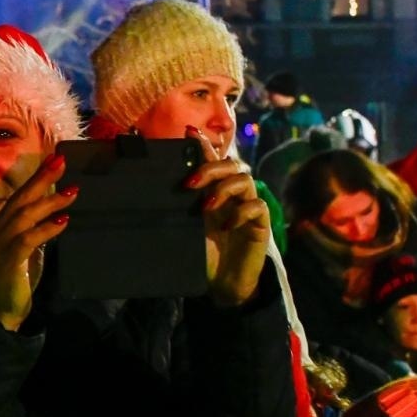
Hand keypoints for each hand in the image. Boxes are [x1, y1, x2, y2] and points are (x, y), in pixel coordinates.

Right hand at [0, 153, 74, 330]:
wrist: (2, 305)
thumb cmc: (17, 273)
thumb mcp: (27, 243)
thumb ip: (36, 224)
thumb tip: (57, 205)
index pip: (20, 194)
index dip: (37, 176)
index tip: (56, 158)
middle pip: (21, 197)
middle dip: (42, 178)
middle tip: (62, 162)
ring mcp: (1, 242)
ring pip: (26, 215)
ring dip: (50, 202)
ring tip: (71, 192)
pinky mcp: (10, 258)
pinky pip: (29, 238)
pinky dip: (46, 228)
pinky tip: (62, 222)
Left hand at [187, 127, 269, 306]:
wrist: (222, 284)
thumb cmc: (203, 256)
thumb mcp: (186, 229)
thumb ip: (180, 208)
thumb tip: (155, 191)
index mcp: (213, 192)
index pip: (212, 162)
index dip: (204, 146)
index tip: (189, 133)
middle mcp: (231, 195)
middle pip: (231, 164)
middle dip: (211, 168)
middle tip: (190, 184)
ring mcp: (247, 207)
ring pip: (245, 179)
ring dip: (224, 188)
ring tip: (206, 207)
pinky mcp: (260, 223)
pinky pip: (257, 205)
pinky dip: (241, 211)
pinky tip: (227, 225)